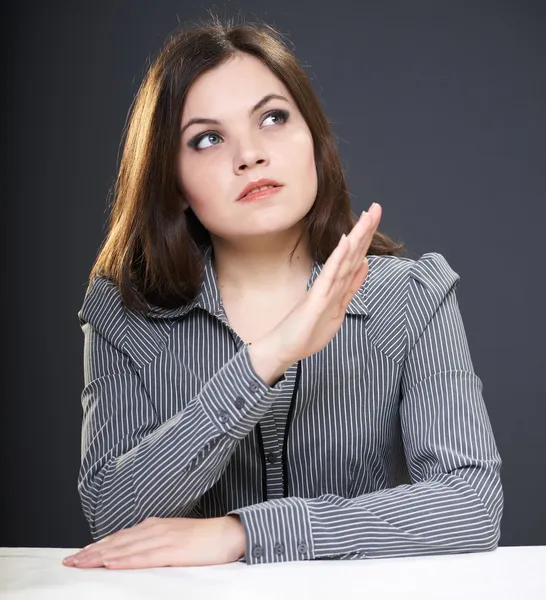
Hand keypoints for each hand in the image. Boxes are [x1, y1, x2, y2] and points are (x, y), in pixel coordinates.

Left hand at [61, 515, 245, 568]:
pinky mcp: (172, 550)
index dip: (97, 546)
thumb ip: (154, 543)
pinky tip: (110, 563)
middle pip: (116, 542)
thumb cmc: (203, 539)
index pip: (119, 537)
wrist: (228, 534)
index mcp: (154, 526)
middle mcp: (154, 529)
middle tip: (69, 562)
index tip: (77, 555)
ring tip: (81, 564)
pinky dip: (125, 560)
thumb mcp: (173, 538)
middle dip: (91, 552)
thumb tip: (133, 552)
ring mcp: (163, 538)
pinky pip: (144, 557)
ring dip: (100, 556)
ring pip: (125, 549)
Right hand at [269, 202, 381, 363]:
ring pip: (344, 260)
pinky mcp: (317, 300)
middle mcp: (332, 284)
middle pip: (353, 254)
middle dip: (365, 230)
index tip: (374, 217)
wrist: (283, 348)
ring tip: (366, 216)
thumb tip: (364, 265)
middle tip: (376, 206)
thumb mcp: (337, 308)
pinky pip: (329, 277)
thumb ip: (351, 287)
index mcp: (338, 287)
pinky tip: (345, 242)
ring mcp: (324, 290)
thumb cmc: (306, 331)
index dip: (366, 238)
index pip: (356, 258)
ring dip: (356, 237)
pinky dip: (338, 258)